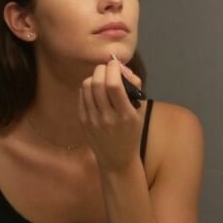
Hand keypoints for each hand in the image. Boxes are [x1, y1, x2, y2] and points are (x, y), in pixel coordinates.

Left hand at [78, 57, 144, 173]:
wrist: (117, 159)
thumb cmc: (132, 132)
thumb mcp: (140, 111)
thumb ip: (134, 86)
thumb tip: (121, 68)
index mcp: (125, 115)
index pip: (114, 85)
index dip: (113, 68)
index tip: (116, 64)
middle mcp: (107, 117)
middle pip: (97, 83)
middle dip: (102, 69)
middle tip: (108, 68)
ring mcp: (92, 120)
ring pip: (87, 87)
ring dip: (94, 76)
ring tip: (101, 78)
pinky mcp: (82, 121)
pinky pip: (82, 96)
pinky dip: (88, 87)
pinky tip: (94, 90)